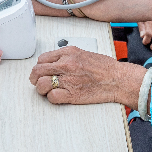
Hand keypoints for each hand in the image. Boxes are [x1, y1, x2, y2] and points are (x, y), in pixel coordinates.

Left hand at [29, 47, 145, 106]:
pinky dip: (52, 98)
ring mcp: (68, 79)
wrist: (117, 79)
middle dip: (34, 77)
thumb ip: (67, 56)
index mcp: (68, 52)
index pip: (42, 59)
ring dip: (42, 88)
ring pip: (41, 84)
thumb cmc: (104, 67)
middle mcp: (66, 64)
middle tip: (36, 81)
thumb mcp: (83, 53)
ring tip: (47, 89)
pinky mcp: (72, 94)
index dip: (39, 66)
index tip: (40, 71)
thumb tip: (53, 62)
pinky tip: (57, 96)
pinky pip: (52, 97)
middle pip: (38, 71)